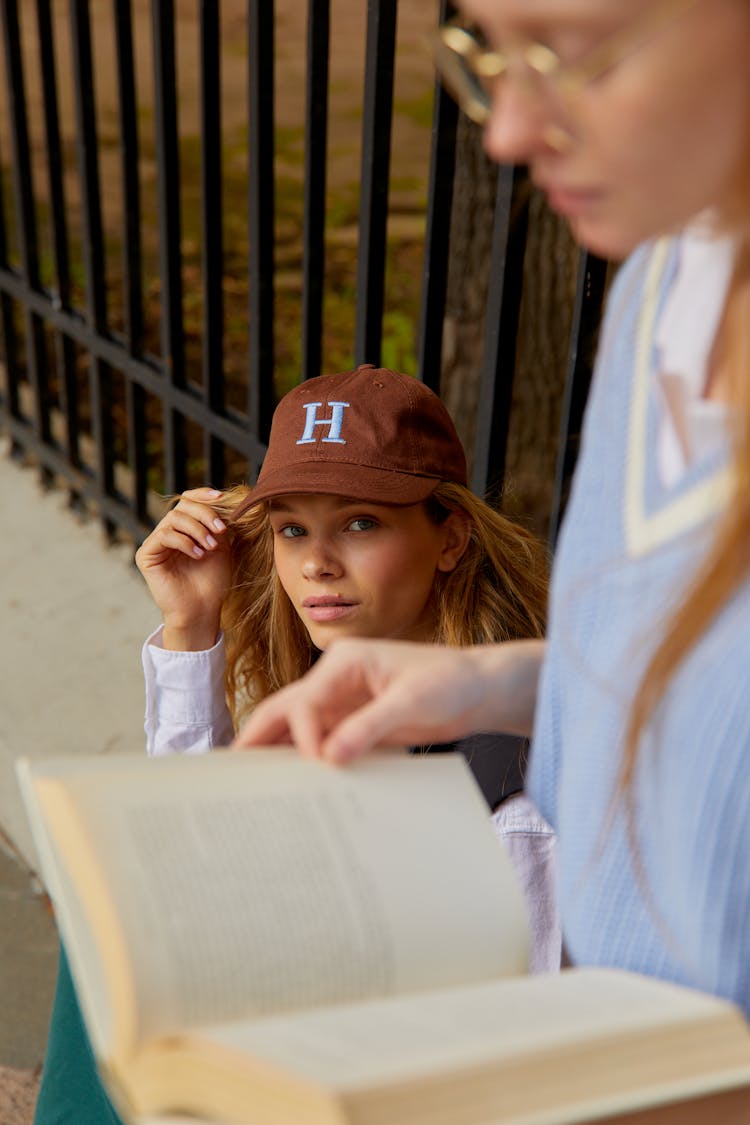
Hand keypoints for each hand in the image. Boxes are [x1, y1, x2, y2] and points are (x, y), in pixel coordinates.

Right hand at [135, 488, 231, 649]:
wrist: (202, 609)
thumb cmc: (212, 581)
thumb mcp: (221, 546)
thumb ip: (218, 523)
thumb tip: (225, 498)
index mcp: (184, 528)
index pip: (188, 500)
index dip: (203, 495)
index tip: (221, 497)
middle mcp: (167, 532)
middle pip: (182, 506)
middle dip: (205, 514)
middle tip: (221, 530)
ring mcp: (155, 543)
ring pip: (174, 519)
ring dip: (197, 529)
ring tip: (211, 547)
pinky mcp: (146, 555)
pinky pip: (164, 535)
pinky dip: (184, 542)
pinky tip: (198, 555)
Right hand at [233, 637, 543, 762]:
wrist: (480, 690)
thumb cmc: (451, 681)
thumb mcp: (413, 702)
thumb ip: (371, 726)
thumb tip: (331, 757)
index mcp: (345, 662)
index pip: (305, 701)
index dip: (302, 734)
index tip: (316, 764)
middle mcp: (336, 681)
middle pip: (285, 710)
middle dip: (258, 740)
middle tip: (229, 773)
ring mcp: (343, 704)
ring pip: (297, 731)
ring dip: (277, 755)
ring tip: (249, 787)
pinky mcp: (355, 726)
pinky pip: (323, 746)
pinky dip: (306, 764)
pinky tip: (295, 788)